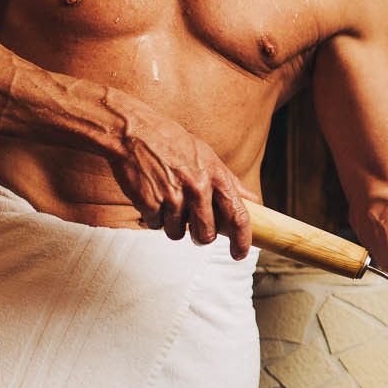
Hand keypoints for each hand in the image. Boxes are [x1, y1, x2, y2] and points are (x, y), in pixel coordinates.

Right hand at [107, 108, 255, 256]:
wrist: (133, 132)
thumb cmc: (173, 143)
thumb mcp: (208, 156)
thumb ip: (230, 182)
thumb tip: (253, 201)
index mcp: (215, 176)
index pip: (238, 216)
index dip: (242, 240)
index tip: (241, 254)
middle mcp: (197, 187)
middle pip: (207, 235)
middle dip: (202, 237)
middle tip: (195, 228)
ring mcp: (172, 196)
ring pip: (178, 233)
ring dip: (174, 225)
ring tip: (168, 201)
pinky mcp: (149, 203)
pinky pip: (156, 226)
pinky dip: (154, 217)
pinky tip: (152, 196)